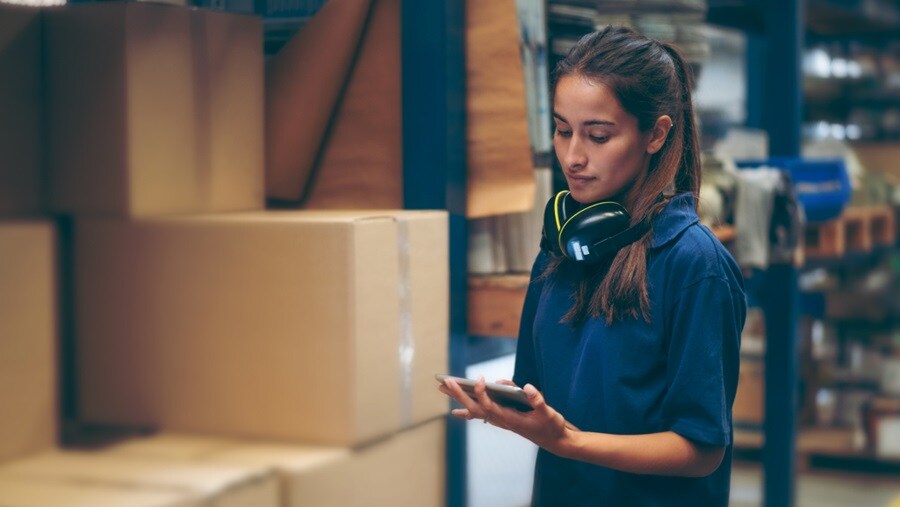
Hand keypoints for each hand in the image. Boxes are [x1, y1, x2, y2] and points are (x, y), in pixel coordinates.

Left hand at [437, 377, 572, 453]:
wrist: (556, 441)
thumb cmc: (552, 426)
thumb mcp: (549, 412)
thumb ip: (537, 400)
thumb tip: (526, 386)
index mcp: (510, 419)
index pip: (489, 406)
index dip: (482, 393)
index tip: (480, 378)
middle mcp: (502, 421)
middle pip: (475, 408)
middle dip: (460, 394)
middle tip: (444, 382)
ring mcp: (501, 421)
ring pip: (475, 410)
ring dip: (460, 399)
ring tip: (444, 389)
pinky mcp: (504, 420)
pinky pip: (482, 415)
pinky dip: (469, 412)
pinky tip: (459, 411)